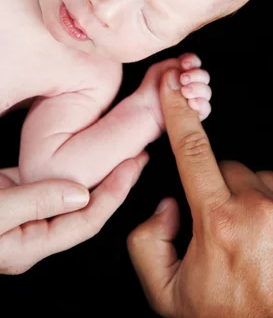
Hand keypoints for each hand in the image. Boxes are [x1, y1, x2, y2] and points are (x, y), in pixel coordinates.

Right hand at [0, 152, 147, 273]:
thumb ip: (35, 204)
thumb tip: (80, 193)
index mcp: (30, 247)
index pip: (87, 220)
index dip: (114, 193)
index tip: (132, 166)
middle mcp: (32, 231)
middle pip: (85, 207)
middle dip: (115, 182)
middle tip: (138, 157)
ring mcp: (24, 211)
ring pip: (69, 191)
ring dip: (94, 170)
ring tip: (120, 150)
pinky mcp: (12, 191)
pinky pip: (47, 177)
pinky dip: (66, 161)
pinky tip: (81, 148)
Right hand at [128, 70, 272, 317]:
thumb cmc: (232, 317)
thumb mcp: (168, 294)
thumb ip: (146, 242)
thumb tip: (167, 203)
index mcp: (219, 223)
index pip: (193, 152)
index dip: (180, 114)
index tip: (174, 87)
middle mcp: (262, 210)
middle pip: (232, 168)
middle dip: (224, 190)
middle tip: (230, 229)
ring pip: (266, 179)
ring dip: (259, 200)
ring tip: (261, 239)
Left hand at [136, 53, 210, 132]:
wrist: (146, 109)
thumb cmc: (150, 89)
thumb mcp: (159, 70)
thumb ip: (174, 65)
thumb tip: (186, 68)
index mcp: (183, 71)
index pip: (195, 62)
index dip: (192, 61)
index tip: (184, 64)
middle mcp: (192, 83)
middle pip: (204, 76)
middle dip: (196, 75)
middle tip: (183, 79)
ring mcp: (195, 98)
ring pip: (206, 91)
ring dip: (198, 89)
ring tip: (185, 92)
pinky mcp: (196, 113)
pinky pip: (206, 108)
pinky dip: (201, 104)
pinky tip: (191, 103)